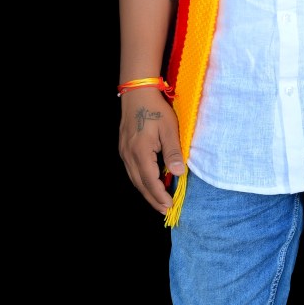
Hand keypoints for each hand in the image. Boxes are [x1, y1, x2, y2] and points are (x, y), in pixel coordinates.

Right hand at [119, 90, 184, 212]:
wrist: (137, 93)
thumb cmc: (156, 109)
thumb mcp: (169, 128)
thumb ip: (173, 152)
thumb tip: (179, 173)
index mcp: (140, 152)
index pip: (150, 181)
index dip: (160, 195)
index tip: (170, 205)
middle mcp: (129, 155)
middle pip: (140, 184)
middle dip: (153, 199)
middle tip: (164, 210)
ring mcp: (124, 152)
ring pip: (135, 179)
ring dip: (147, 191)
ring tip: (158, 201)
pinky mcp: (124, 149)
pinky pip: (132, 171)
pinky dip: (142, 181)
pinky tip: (150, 182)